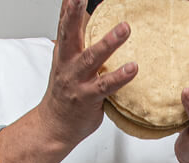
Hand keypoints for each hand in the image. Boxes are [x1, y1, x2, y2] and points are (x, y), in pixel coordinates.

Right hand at [35, 0, 138, 149]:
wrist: (54, 126)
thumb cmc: (66, 94)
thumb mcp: (66, 63)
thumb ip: (76, 42)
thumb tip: (85, 18)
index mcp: (63, 53)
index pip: (64, 25)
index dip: (68, 8)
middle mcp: (67, 64)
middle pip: (70, 34)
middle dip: (75, 14)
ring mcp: (77, 81)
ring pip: (91, 58)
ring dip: (108, 43)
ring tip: (125, 29)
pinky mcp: (88, 98)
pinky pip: (106, 86)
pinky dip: (120, 76)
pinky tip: (133, 68)